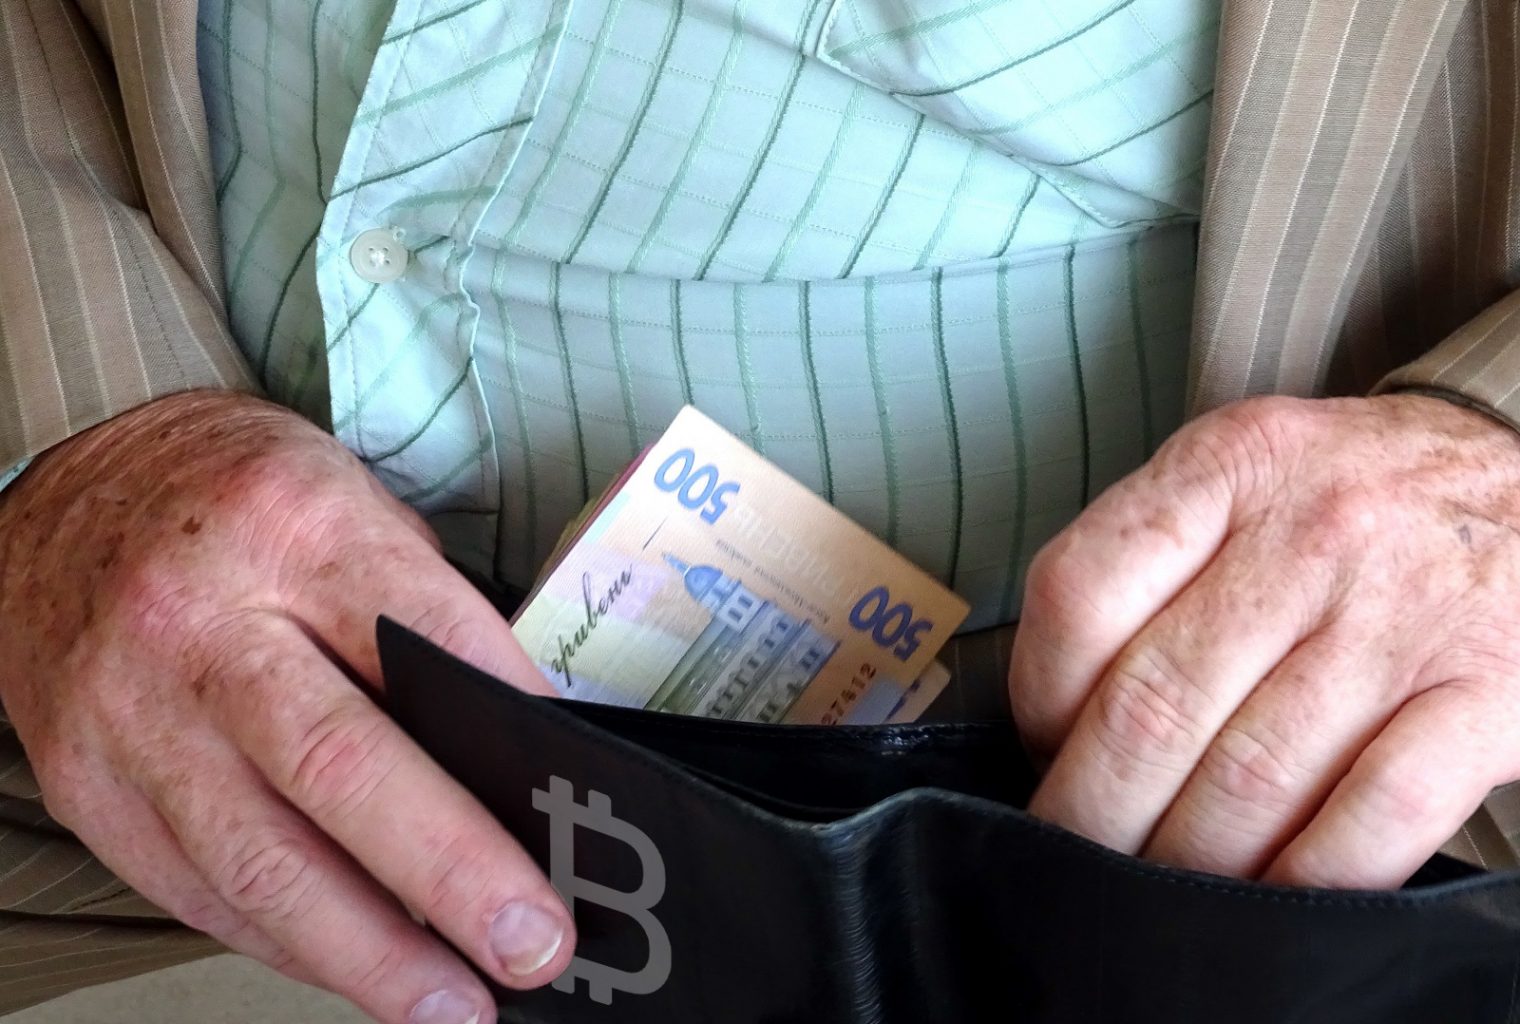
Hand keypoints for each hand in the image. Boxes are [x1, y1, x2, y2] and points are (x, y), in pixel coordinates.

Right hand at [0, 391, 573, 1023]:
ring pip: (260, 859)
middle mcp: (203, 620)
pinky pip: (197, 889)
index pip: (428, 634)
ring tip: (456, 1002)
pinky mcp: (89, 786)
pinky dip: (291, 943)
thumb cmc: (236, 502)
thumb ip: (422, 614)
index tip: (579, 802)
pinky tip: (358, 968)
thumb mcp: (347, 504)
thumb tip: (517, 752)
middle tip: (533, 943)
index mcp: (294, 526)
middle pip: (340, 765)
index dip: (513, 723)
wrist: (67, 498)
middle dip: (452, 872)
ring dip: (371, 953)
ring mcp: (132, 711)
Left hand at [1010, 393, 1519, 888]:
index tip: (1042, 747)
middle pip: (1153, 705)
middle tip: (1077, 850)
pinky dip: (1305, 878)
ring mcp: (1403, 617)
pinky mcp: (1489, 693)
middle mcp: (1310, 533)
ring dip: (1187, 858)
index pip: (1080, 593)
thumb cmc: (1365, 497)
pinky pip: (1372, 814)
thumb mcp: (1250, 472)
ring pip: (1249, 776)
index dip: (1038, 697)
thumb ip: (1154, 557)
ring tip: (1155, 887)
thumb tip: (1059, 711)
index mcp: (1228, 467)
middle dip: (1094, 808)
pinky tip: (1264, 896)